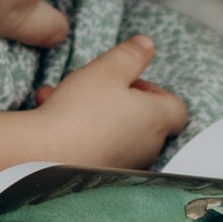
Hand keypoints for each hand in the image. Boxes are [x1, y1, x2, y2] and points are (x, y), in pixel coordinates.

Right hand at [21, 36, 187, 171]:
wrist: (46, 158)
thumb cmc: (81, 112)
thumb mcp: (107, 69)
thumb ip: (131, 55)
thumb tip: (147, 45)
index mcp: (155, 119)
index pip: (177, 108)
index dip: (157, 91)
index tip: (130, 80)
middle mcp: (146, 147)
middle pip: (145, 120)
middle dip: (121, 99)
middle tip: (97, 86)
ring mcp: (124, 165)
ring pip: (115, 131)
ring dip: (94, 112)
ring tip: (65, 96)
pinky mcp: (100, 176)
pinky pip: (96, 147)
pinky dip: (79, 131)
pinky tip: (49, 113)